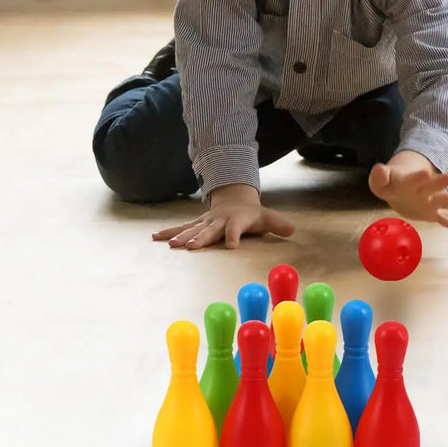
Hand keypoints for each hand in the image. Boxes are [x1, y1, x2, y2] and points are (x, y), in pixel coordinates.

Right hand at [151, 184, 294, 249]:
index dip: (234, 236)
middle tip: (191, 247)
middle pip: (209, 231)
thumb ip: (278, 224)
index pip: (235, 229)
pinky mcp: (196, 224)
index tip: (232, 246)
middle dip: (200, 238)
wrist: (234, 199)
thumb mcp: (267, 217)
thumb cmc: (252, 214)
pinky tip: (155, 238)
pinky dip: (168, 232)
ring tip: (169, 244)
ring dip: (180, 236)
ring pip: (191, 229)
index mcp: (236, 220)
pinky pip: (181, 228)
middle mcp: (218, 221)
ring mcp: (205, 222)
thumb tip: (293, 229)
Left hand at [368, 151, 447, 237]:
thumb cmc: (390, 183)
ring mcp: (431, 201)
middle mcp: (423, 190)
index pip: (413, 178)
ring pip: (444, 201)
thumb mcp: (380, 182)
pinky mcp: (434, 213)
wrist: (400, 188)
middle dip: (440, 182)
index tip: (425, 173)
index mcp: (409, 181)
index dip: (417, 177)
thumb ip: (379, 177)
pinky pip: (447, 221)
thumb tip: (379, 169)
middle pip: (433, 186)